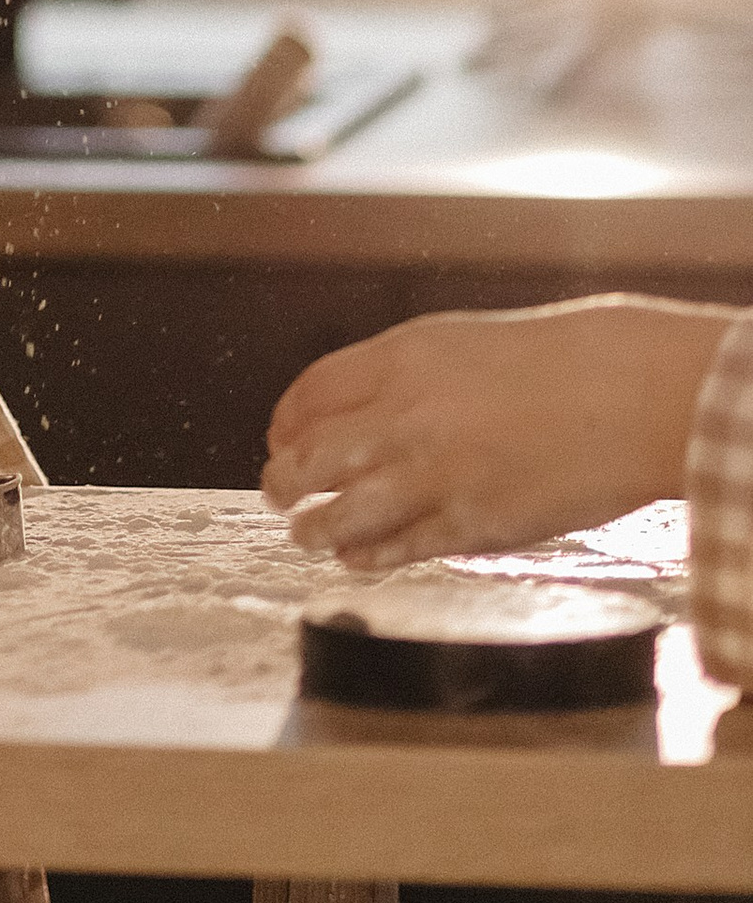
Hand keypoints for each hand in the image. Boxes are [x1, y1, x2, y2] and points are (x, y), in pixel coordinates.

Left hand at [262, 298, 731, 567]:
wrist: (623, 394)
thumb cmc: (547, 363)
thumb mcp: (454, 344)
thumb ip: (398, 378)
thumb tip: (346, 414)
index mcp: (399, 361)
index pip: (310, 397)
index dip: (284, 424)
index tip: (279, 440)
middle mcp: (405, 417)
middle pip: (310, 458)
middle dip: (283, 481)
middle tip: (278, 493)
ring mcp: (435, 475)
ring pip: (340, 514)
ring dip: (313, 528)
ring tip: (306, 534)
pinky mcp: (471, 525)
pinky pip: (397, 548)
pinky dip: (366, 555)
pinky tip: (356, 558)